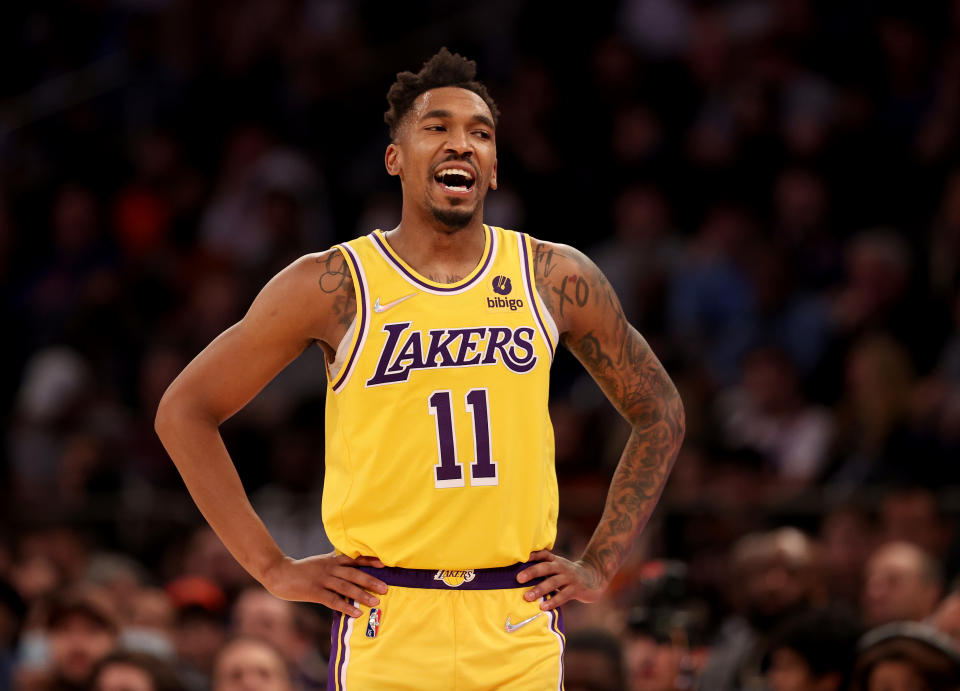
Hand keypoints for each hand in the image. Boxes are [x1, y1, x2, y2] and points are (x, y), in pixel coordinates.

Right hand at [260, 552, 386, 616]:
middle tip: (385, 588)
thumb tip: (352, 561)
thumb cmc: (303, 569)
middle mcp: (330, 568)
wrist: (280, 573)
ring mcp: (322, 580)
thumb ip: (335, 561)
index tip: (383, 564)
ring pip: (346, 587)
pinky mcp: (314, 592)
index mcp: (332, 560)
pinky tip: (356, 613)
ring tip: (375, 602)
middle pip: (354, 574)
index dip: (369, 561)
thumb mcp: (321, 561)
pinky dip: (346, 607)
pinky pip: (333, 600)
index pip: (354, 559)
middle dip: (371, 581)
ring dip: (362, 595)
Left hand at [516, 550, 605, 610]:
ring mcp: (569, 578)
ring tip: (527, 597)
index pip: (543, 554)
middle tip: (518, 579)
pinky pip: (563, 595)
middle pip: (545, 567)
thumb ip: (544, 569)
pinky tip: (543, 606)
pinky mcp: (576, 589)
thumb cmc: (568, 574)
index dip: (532, 555)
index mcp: (555, 560)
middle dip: (531, 572)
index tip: (519, 558)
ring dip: (539, 589)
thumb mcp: (558, 568)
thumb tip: (520, 575)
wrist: (594, 577)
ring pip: (553, 582)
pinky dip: (553, 601)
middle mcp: (561, 567)